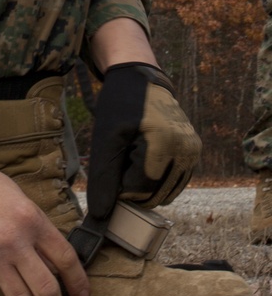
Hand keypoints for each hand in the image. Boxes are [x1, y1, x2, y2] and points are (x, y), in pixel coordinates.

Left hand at [86, 62, 199, 220]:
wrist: (141, 79)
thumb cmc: (120, 106)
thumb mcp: (106, 139)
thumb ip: (104, 178)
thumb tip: (102, 216)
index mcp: (164, 144)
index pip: (140, 189)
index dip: (120, 188)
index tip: (109, 172)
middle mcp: (185, 150)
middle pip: (155, 194)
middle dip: (132, 187)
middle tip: (119, 163)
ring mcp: (193, 151)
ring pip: (166, 191)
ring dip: (145, 184)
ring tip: (130, 158)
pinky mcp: (194, 151)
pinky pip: (175, 181)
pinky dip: (157, 179)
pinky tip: (142, 160)